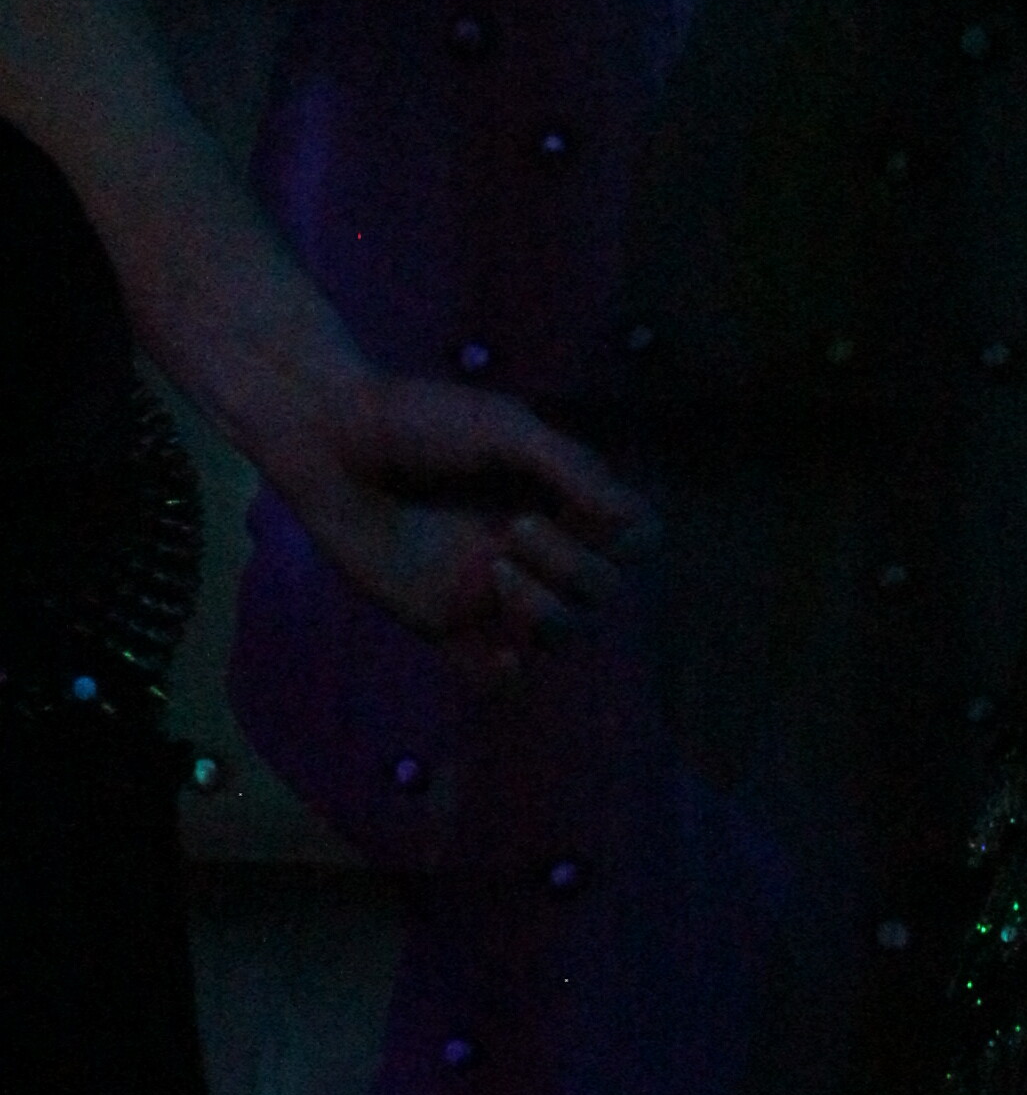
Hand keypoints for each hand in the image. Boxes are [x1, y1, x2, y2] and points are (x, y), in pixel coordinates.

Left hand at [251, 362, 651, 681]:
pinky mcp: (444, 623)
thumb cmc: (414, 418)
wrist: (325, 440)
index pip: (633, 541)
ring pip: (561, 635)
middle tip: (514, 527)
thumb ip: (573, 469)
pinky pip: (492, 674)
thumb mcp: (505, 428)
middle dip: (575, 568)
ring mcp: (491, 589)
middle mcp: (534, 548)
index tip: (590, 508)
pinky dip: (505, 675)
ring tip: (495, 570)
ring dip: (547, 613)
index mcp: (558, 500)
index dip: (629, 538)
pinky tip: (498, 654)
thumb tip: (633, 521)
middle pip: (603, 592)